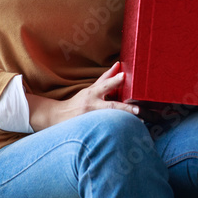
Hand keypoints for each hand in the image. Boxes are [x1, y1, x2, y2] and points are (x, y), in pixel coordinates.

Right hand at [29, 62, 147, 129]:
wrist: (58, 116)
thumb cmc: (79, 101)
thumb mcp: (91, 88)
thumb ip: (106, 78)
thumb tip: (119, 64)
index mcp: (92, 93)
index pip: (104, 85)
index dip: (114, 80)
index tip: (123, 76)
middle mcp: (92, 106)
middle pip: (110, 106)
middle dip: (125, 108)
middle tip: (139, 110)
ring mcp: (91, 119)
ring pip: (108, 120)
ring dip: (123, 121)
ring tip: (139, 121)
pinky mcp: (89, 129)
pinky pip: (103, 130)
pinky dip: (114, 131)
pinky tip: (126, 133)